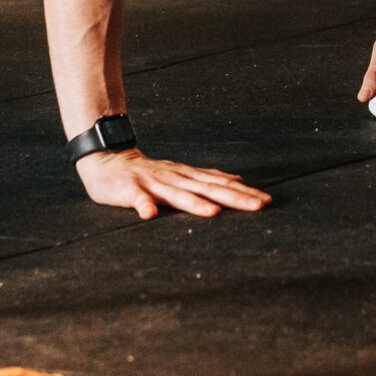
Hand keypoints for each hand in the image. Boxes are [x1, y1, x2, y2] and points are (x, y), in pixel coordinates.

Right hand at [76, 147, 270, 219]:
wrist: (109, 160)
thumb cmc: (147, 173)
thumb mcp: (181, 173)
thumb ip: (206, 178)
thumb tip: (237, 179)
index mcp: (187, 177)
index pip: (220, 184)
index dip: (243, 193)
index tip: (266, 200)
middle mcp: (175, 178)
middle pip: (208, 189)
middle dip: (233, 198)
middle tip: (257, 206)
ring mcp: (153, 183)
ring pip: (177, 194)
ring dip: (195, 204)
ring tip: (213, 213)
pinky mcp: (130, 189)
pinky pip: (137, 199)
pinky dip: (143, 206)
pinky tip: (149, 215)